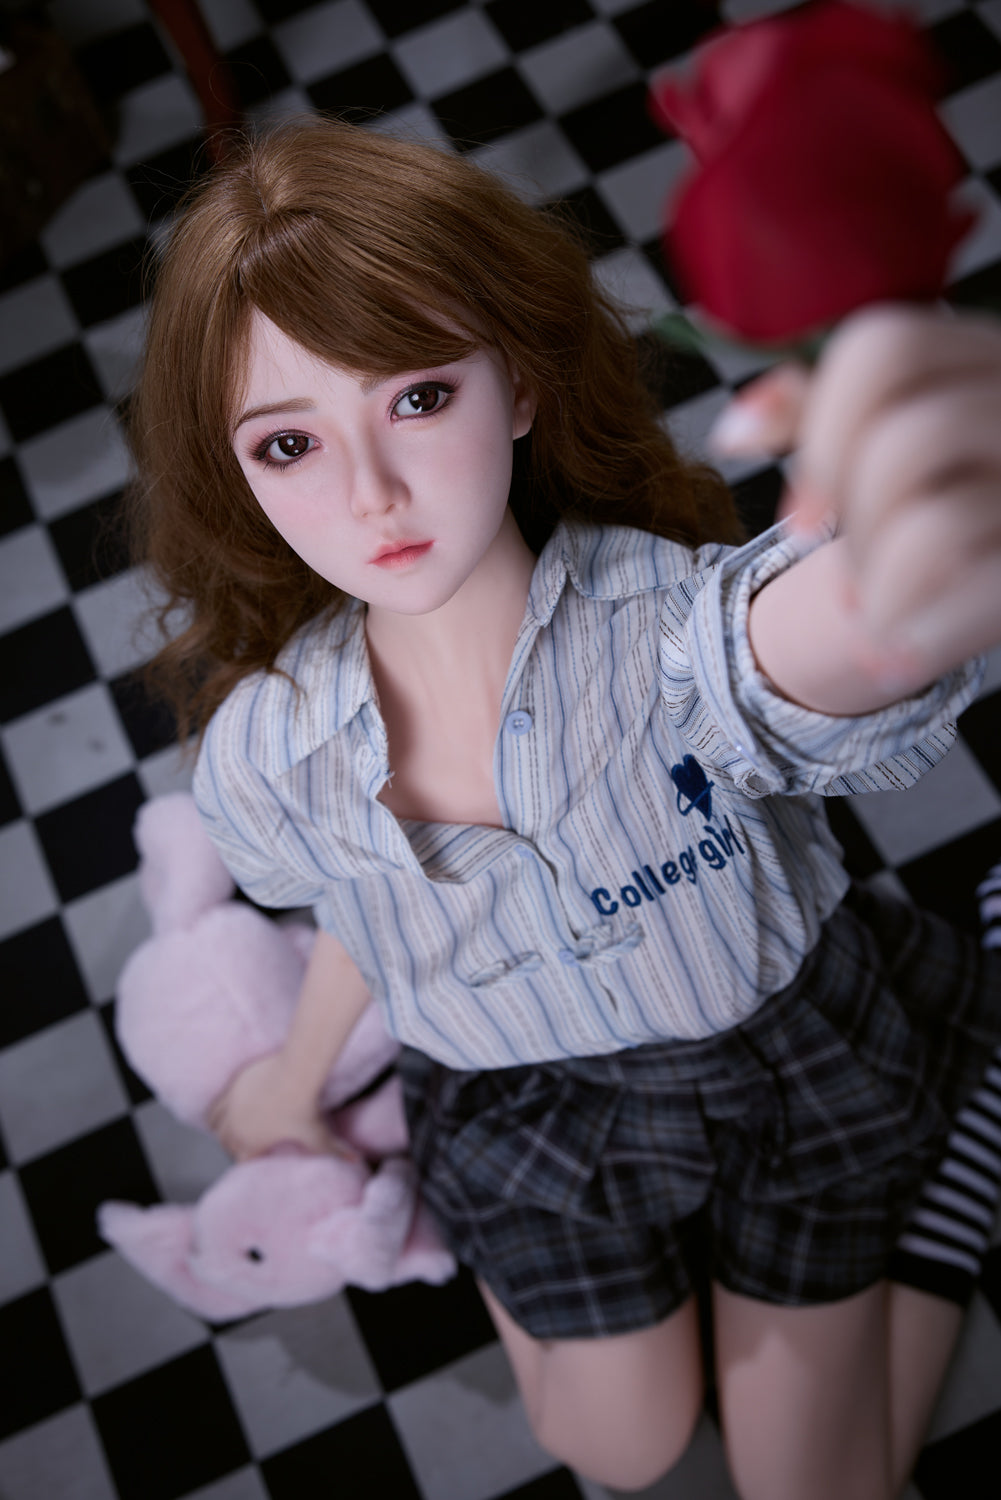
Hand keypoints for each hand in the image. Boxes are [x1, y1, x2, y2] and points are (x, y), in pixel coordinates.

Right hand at [207, 1051, 356, 1162]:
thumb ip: (334, 1152)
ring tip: (230, 1130)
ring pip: (216, 1126)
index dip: (251, 1160)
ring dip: (222, 1130)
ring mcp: (230, 1106)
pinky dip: (216, 1112)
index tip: (257, 1157)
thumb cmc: (304, 1108)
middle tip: (246, 1143)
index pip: (242, 1161)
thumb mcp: (318, 1135)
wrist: (294, 1073)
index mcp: (251, 1143)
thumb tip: (356, 1163)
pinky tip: (221, 1112)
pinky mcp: (230, 1087)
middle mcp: (235, 1128)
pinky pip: (214, 1106)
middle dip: (235, 1145)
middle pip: (227, 1144)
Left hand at [712, 306, 1000, 693]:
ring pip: (933, 529)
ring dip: (877, 584)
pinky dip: (911, 635)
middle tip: (846, 568)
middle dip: (850, 522)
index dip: (820, 431)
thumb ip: (811, 414)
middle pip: (901, 445)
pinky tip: (891, 656)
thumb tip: (732, 433)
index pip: (886, 350)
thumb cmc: (936, 490)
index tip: (797, 516)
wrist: (997, 562)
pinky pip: (973, 596)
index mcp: (986, 356)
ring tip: (873, 608)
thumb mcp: (882, 434)